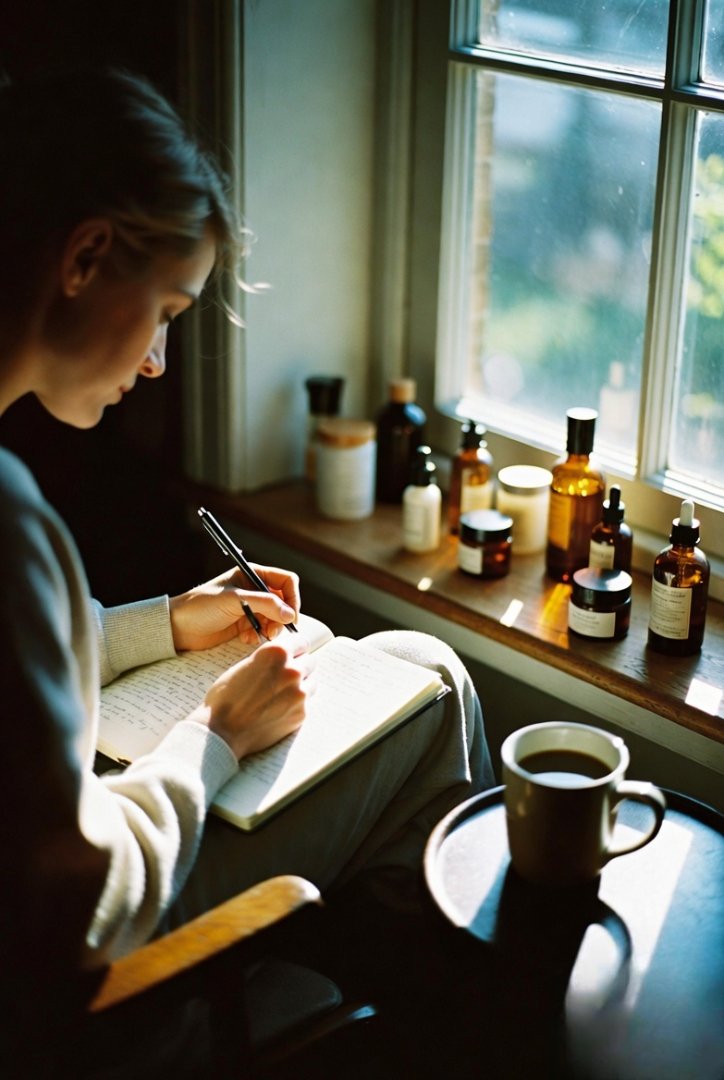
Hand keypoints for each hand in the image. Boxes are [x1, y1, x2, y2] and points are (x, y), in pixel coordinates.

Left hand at [169, 566, 299, 651]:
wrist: (178, 627)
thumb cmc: (201, 606)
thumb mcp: (234, 600)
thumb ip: (264, 604)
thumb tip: (290, 615)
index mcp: (252, 575)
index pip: (286, 581)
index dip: (292, 598)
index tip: (290, 616)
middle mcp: (254, 590)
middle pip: (284, 602)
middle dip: (281, 618)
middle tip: (272, 631)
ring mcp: (250, 607)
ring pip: (275, 618)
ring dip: (271, 628)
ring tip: (257, 635)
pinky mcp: (244, 624)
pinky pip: (263, 629)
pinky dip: (259, 635)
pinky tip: (245, 638)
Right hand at [190, 636, 312, 759]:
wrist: (222, 732)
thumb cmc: (225, 698)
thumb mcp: (243, 666)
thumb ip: (266, 660)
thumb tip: (281, 658)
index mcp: (276, 653)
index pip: (301, 642)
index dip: (295, 648)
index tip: (293, 654)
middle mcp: (292, 670)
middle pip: (310, 661)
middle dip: (299, 666)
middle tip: (284, 676)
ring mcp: (299, 693)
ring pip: (311, 681)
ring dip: (300, 685)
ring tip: (280, 694)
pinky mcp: (301, 713)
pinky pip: (306, 703)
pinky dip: (296, 704)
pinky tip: (278, 709)